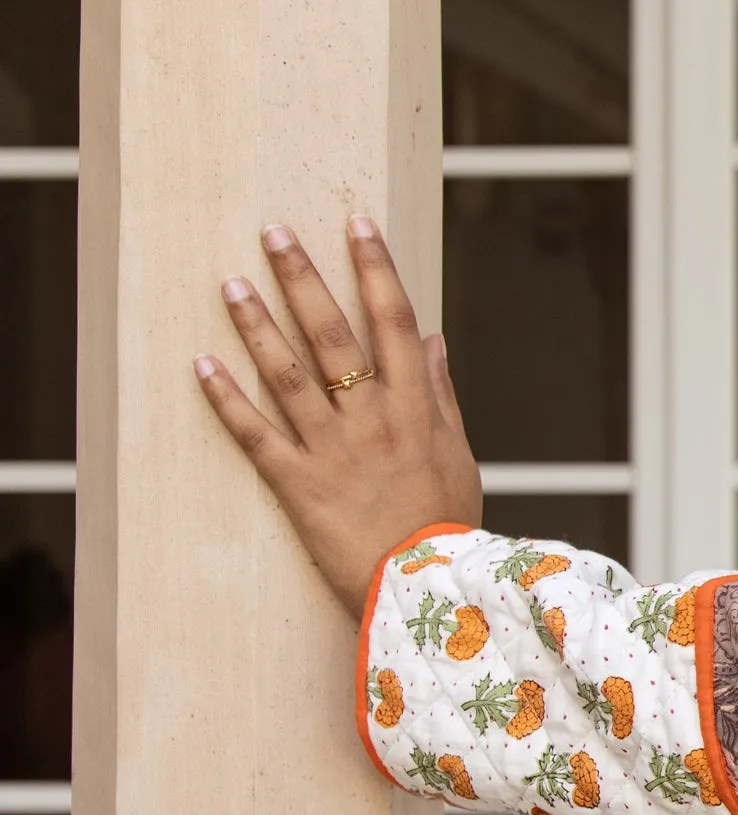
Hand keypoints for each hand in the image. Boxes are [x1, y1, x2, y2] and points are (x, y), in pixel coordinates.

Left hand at [195, 218, 484, 611]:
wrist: (427, 590)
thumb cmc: (447, 526)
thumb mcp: (459, 455)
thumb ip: (441, 394)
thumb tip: (431, 338)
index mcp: (415, 406)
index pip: (394, 320)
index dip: (375, 269)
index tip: (356, 225)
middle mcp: (372, 417)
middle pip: (333, 334)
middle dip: (303, 278)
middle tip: (274, 234)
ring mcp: (333, 449)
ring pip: (288, 374)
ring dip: (257, 326)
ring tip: (231, 283)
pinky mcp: (298, 485)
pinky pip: (255, 435)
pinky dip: (226, 400)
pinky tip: (200, 365)